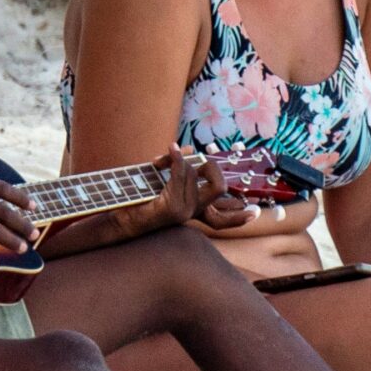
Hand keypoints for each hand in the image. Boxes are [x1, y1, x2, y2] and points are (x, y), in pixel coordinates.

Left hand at [129, 151, 254, 236]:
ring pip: (193, 172)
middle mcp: (191, 213)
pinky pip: (181, 175)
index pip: (222, 220)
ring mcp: (183, 212)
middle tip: (193, 158)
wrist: (115, 218)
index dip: (239, 218)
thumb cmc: (135, 199)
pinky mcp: (171, 208)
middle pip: (218, 188)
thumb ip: (179, 170)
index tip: (255, 214)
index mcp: (193, 211)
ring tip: (157, 161)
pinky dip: (176, 158)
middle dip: (210, 166)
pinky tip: (171, 151)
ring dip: (176, 158)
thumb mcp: (161, 182)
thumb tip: (191, 150)